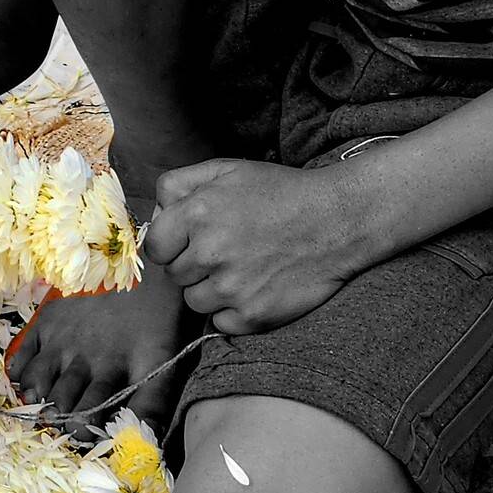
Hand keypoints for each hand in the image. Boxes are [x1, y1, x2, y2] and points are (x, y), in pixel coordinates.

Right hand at [5, 267, 196, 440]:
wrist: (144, 267)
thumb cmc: (157, 320)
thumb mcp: (161, 362)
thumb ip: (151, 405)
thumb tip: (145, 447)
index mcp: (109, 372)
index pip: (85, 420)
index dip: (84, 434)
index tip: (87, 435)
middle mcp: (79, 358)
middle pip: (58, 405)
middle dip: (61, 420)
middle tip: (65, 421)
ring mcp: (60, 337)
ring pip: (36, 384)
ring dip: (40, 399)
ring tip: (49, 402)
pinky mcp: (48, 319)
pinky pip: (22, 354)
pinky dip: (20, 373)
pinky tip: (30, 380)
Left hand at [143, 158, 365, 333]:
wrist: (336, 220)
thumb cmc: (280, 192)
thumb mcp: (225, 170)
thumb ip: (178, 185)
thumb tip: (156, 213)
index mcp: (197, 213)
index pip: (155, 247)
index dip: (170, 244)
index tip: (187, 242)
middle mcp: (209, 252)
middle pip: (175, 275)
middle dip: (193, 264)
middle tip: (225, 249)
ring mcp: (231, 288)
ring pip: (194, 301)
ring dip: (211, 289)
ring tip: (242, 267)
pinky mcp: (252, 316)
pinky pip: (220, 323)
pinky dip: (233, 311)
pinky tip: (255, 287)